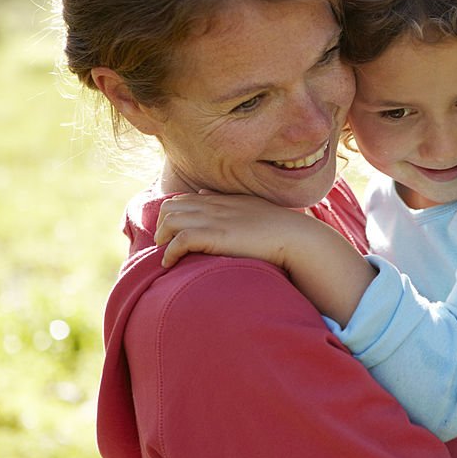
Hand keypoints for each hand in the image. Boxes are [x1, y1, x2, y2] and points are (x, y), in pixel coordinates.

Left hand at [155, 191, 306, 268]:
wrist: (295, 236)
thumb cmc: (278, 228)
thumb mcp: (250, 207)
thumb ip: (227, 202)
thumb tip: (203, 194)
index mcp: (222, 200)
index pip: (183, 200)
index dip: (172, 216)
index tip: (172, 234)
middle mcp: (213, 206)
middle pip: (169, 207)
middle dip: (161, 226)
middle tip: (165, 245)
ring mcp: (213, 219)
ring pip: (169, 220)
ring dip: (162, 238)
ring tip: (166, 255)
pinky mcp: (215, 236)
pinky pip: (179, 240)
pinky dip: (169, 252)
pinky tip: (170, 264)